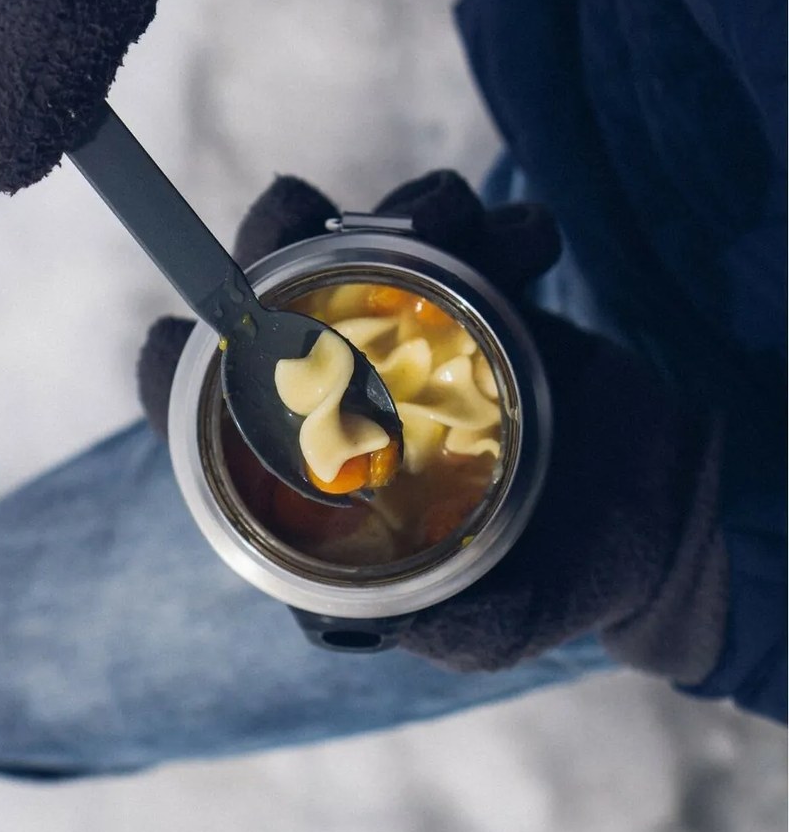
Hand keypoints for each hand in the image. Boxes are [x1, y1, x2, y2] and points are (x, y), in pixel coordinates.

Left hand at [139, 170, 727, 685]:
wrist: (660, 524)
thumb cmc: (557, 581)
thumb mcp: (491, 623)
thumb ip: (437, 619)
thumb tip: (368, 610)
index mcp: (330, 473)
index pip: (221, 423)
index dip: (183, 376)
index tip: (170, 333)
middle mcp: (359, 396)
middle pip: (282, 305)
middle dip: (273, 245)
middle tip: (292, 208)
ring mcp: (422, 342)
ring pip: (377, 250)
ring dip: (402, 213)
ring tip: (452, 218)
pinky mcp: (492, 305)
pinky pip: (479, 244)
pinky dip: (501, 226)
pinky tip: (535, 247)